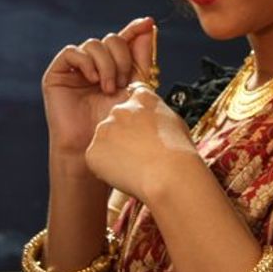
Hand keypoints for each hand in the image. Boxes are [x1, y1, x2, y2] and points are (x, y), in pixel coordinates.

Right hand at [41, 16, 155, 157]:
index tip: (148, 23)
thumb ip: (140, 57)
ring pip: (94, 44)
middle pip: (111, 39)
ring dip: (106, 64)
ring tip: (108, 88)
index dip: (134, 29)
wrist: (93, 146)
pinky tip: (93, 79)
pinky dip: (86, 62)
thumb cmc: (114, 123)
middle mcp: (94, 64)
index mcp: (113, 66)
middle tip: (123, 82)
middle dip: (121, 58)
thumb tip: (148, 25)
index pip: (124, 40)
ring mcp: (76, 68)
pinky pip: (72, 52)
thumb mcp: (134, 87)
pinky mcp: (58, 73)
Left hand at [84, 83, 198, 201]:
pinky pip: (96, 159)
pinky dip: (106, 168)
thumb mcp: (176, 123)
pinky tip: (125, 174)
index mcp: (142, 99)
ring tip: (135, 167)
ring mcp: (104, 129)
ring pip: (105, 141)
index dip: (137, 115)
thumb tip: (155, 122)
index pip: (133, 97)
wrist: (169, 174)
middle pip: (116, 121)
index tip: (141, 127)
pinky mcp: (93, 150)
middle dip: (123, 135)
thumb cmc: (179, 153)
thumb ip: (159, 116)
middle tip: (139, 154)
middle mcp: (120, 109)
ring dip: (114, 152)